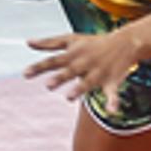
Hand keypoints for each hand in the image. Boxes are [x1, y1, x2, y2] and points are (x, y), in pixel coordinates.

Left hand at [25, 30, 144, 116]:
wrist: (125, 42)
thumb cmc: (93, 43)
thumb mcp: (71, 39)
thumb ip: (49, 43)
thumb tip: (27, 42)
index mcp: (73, 54)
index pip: (53, 60)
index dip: (39, 67)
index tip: (25, 74)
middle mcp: (84, 63)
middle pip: (70, 71)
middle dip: (60, 78)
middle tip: (48, 86)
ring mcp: (98, 72)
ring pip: (88, 82)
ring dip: (79, 89)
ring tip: (69, 97)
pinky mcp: (112, 81)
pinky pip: (113, 92)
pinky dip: (113, 101)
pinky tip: (112, 111)